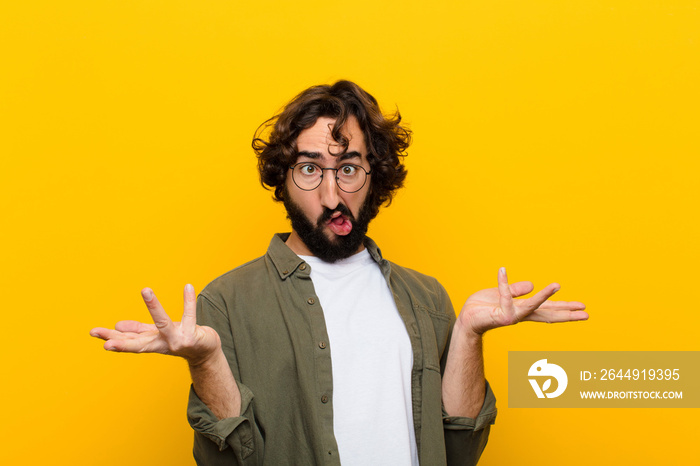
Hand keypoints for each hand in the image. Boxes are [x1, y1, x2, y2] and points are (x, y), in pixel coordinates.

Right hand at [90, 284, 220, 365]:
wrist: (206, 352)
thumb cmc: (180, 340)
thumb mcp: (157, 336)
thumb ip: (138, 331)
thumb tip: (117, 326)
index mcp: (151, 343)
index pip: (128, 341)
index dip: (111, 337)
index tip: (94, 333)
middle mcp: (162, 344)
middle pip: (139, 344)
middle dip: (122, 344)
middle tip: (106, 343)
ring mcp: (177, 340)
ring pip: (163, 323)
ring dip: (154, 307)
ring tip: (145, 290)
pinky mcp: (192, 335)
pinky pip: (190, 315)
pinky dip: (189, 301)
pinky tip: (188, 286)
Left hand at [457, 267, 587, 335]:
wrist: (466, 318)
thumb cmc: (483, 307)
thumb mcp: (502, 293)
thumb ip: (516, 289)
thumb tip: (532, 285)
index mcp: (524, 309)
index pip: (548, 309)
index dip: (565, 307)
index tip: (582, 307)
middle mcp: (521, 315)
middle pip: (549, 314)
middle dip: (567, 314)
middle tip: (587, 314)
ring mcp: (512, 316)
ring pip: (532, 306)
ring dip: (543, 295)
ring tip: (557, 285)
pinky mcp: (500, 315)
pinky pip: (504, 295)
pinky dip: (503, 283)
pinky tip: (502, 270)